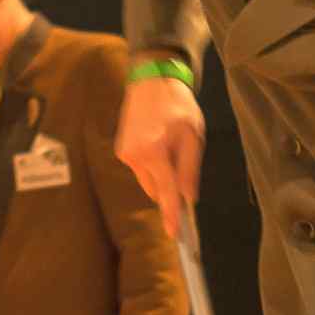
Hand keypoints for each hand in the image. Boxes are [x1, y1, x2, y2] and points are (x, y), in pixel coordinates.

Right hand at [119, 76, 204, 233]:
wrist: (151, 81)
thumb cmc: (176, 105)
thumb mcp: (193, 135)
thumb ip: (190, 169)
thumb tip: (188, 198)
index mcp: (154, 152)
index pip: (165, 192)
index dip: (171, 214)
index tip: (174, 234)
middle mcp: (134, 156)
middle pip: (156, 190)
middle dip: (170, 185)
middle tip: (182, 159)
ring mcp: (125, 154)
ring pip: (148, 181)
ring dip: (161, 174)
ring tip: (170, 144)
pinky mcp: (121, 150)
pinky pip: (141, 169)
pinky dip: (152, 164)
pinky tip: (158, 142)